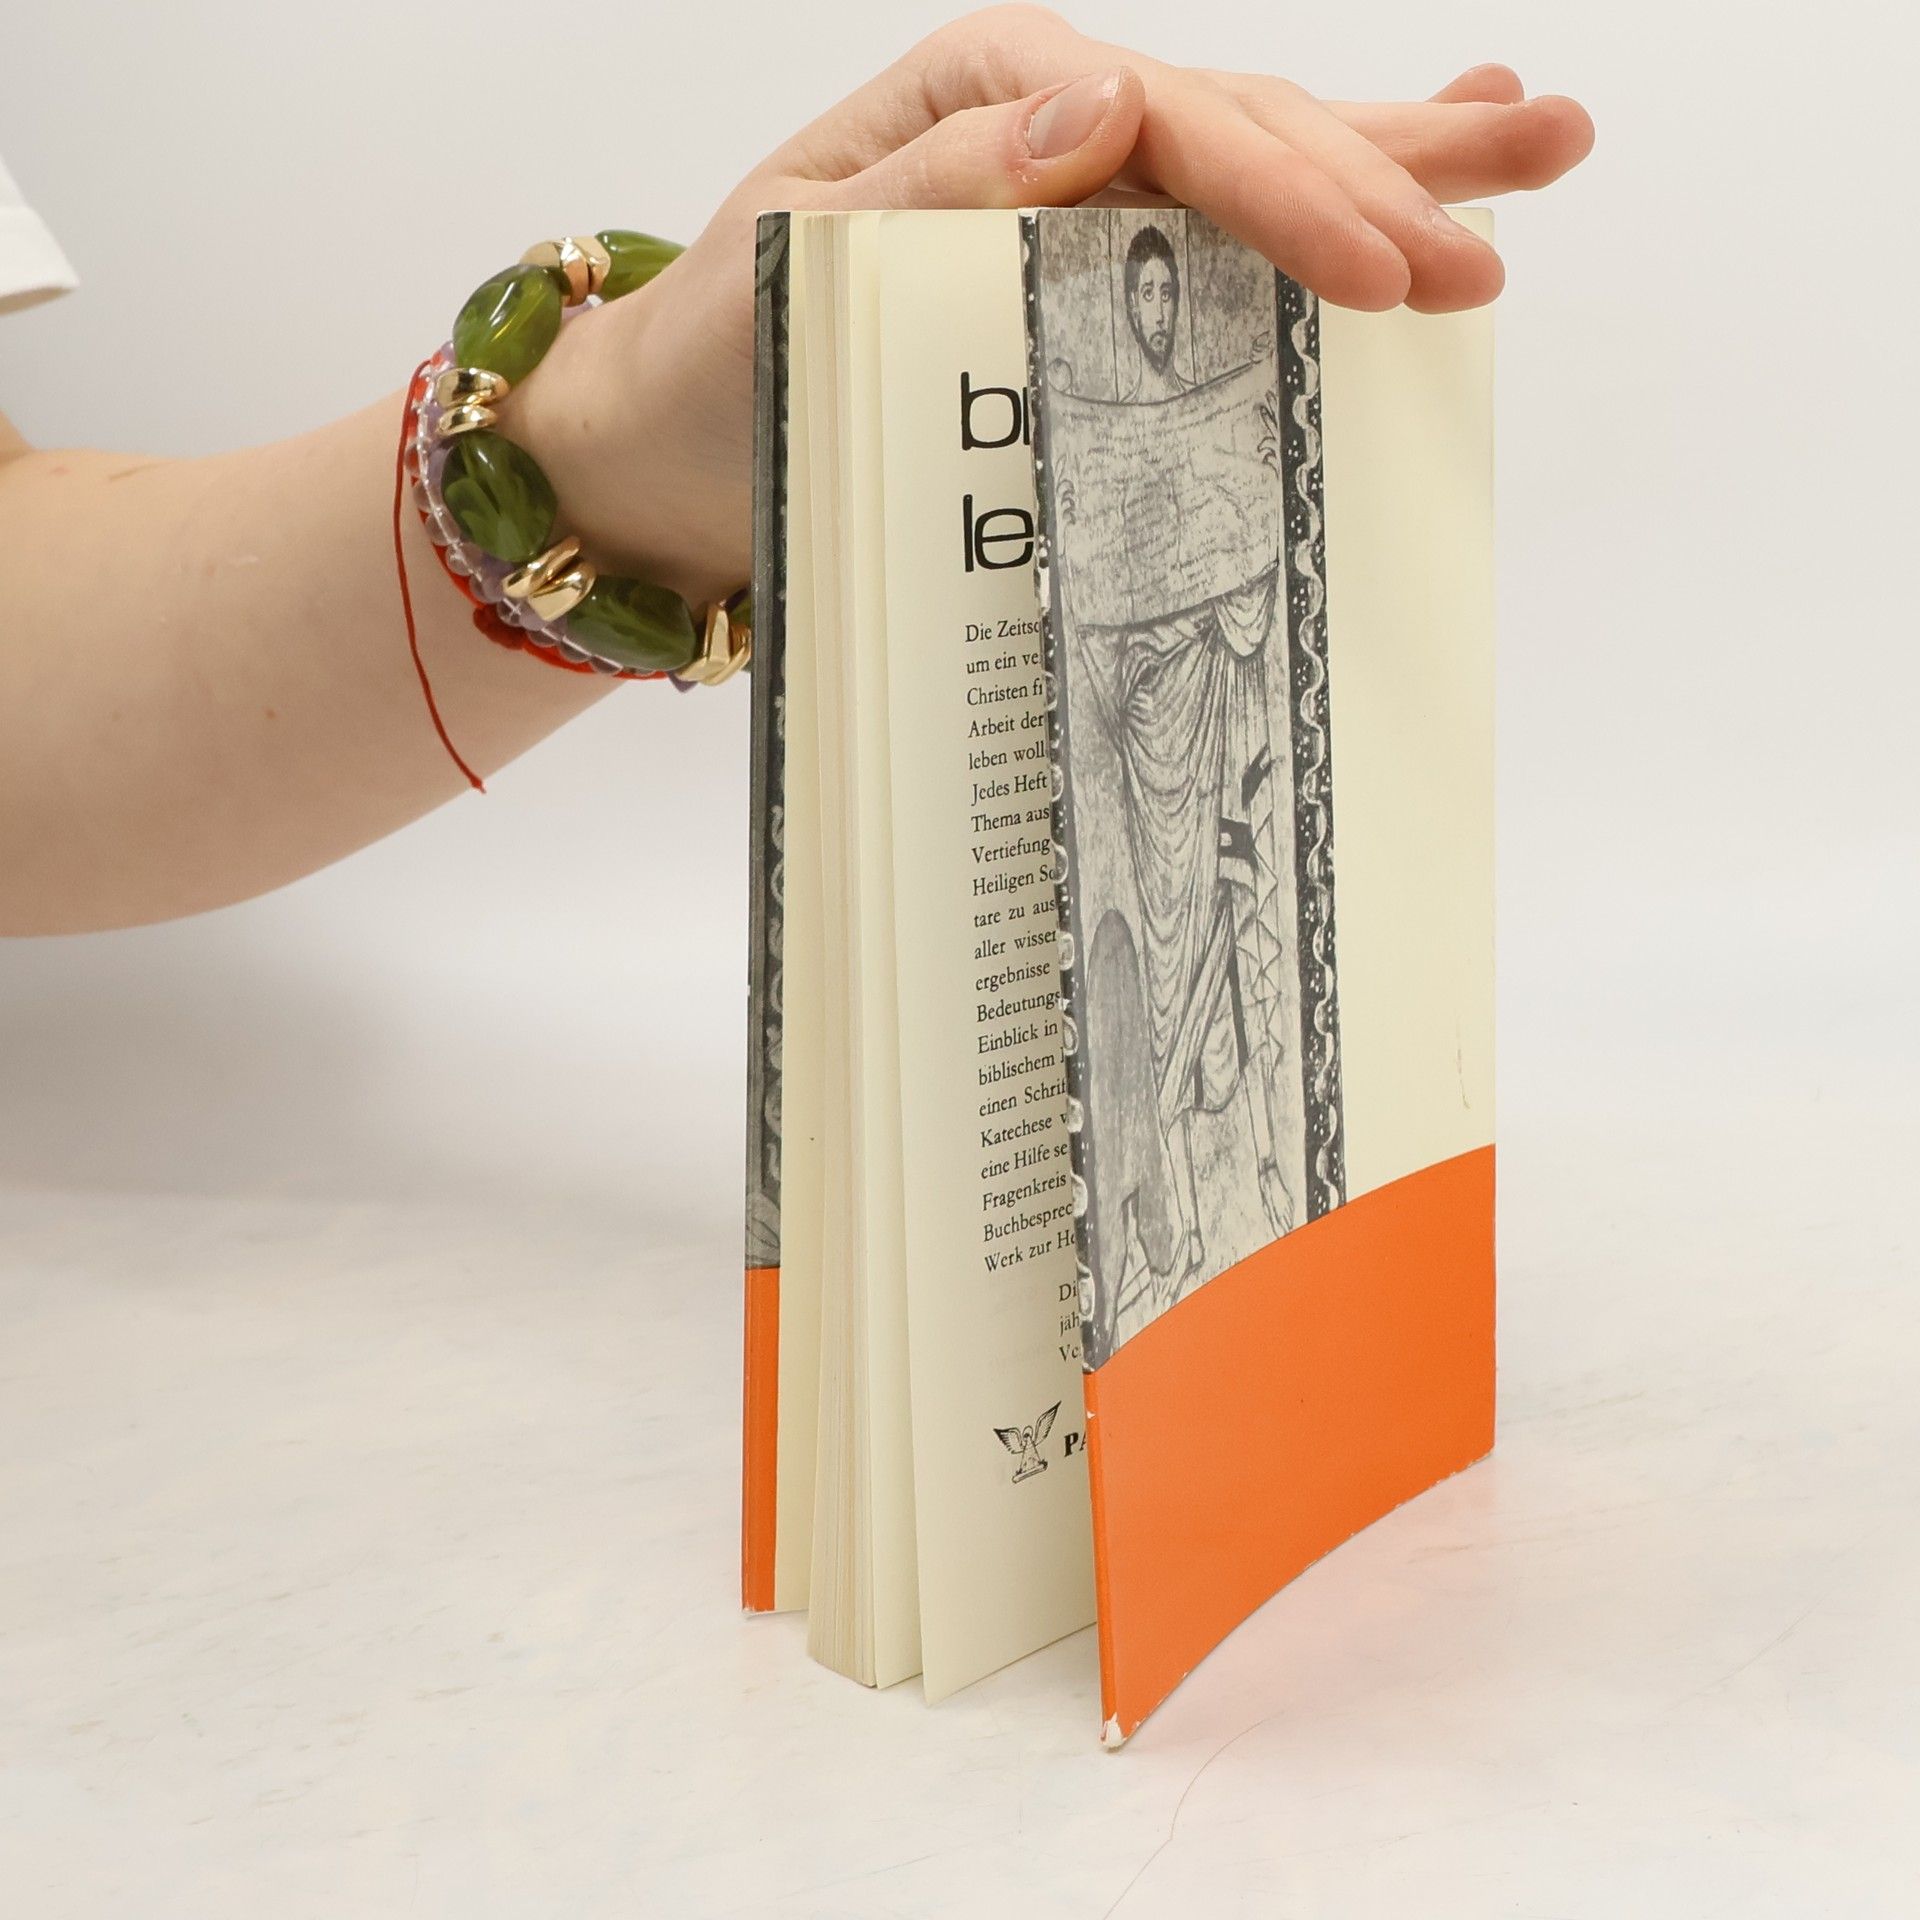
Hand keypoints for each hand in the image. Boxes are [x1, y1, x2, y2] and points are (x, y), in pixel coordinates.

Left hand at [508, 6, 1593, 603]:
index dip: (1286, 199)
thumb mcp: (799, 265)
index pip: (1169, 128)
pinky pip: (1221, 227)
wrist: (669, 449)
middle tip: (1516, 218)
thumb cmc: (715, 363)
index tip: (1387, 275)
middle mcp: (1045, 123)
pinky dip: (1324, 194)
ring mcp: (1076, 190)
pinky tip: (1430, 144)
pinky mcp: (1087, 269)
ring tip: (1538, 137)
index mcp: (984, 94)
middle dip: (1384, 178)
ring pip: (1264, 157)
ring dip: (1403, 153)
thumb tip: (1105, 113)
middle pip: (1247, 126)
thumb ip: (945, 178)